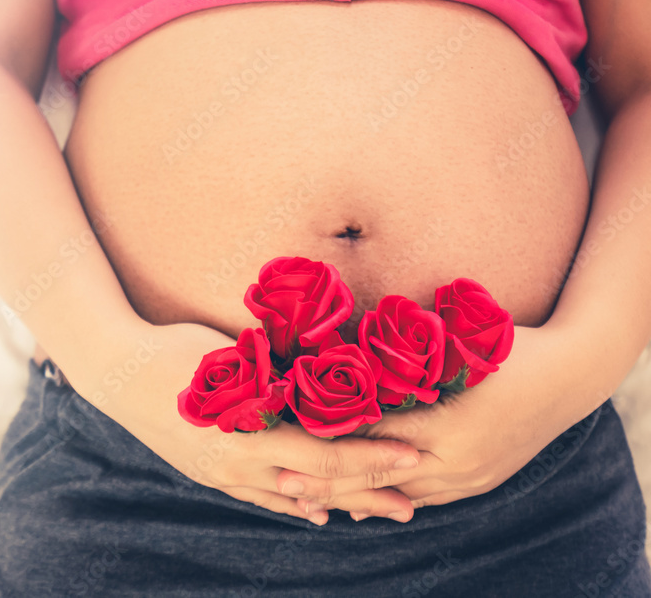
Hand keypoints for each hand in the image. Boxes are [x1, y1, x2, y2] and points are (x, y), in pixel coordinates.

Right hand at [89, 321, 422, 524]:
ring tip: (373, 511)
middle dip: (367, 493)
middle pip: (316, 486)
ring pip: (291, 498)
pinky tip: (314, 513)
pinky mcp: (208, 474)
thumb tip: (329, 386)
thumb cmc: (176, 349)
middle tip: (412, 501)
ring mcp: (221, 475)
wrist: (115, 372)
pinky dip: (291, 505)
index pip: (325, 453)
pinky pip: (258, 498)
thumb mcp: (231, 360)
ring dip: (335, 505)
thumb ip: (277, 382)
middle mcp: (237, 463)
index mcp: (248, 432)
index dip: (372, 456)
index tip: (413, 455)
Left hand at [286, 324, 594, 518]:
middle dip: (327, 481)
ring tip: (309, 500)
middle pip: (377, 477)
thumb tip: (345, 360)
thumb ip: (401, 363)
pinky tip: (358, 504)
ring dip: (354, 497)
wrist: (570, 376)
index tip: (288, 439)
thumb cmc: (507, 348)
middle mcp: (455, 461)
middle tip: (282, 482)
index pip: (373, 438)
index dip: (328, 440)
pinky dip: (388, 501)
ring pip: (398, 496)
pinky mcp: (477, 483)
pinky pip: (423, 501)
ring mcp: (468, 478)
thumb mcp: (454, 350)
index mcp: (446, 425)